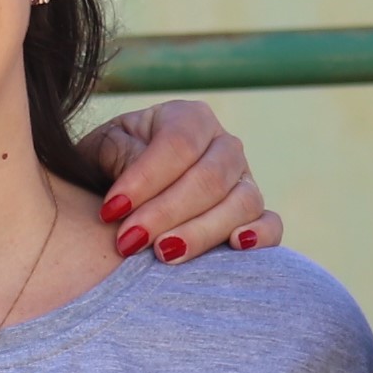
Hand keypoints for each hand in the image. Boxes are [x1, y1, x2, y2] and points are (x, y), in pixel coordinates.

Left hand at [78, 99, 277, 263]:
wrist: (114, 197)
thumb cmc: (105, 168)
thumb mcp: (101, 150)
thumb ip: (119, 154)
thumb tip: (138, 173)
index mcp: (189, 119)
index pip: (178, 144)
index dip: (146, 178)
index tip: (110, 210)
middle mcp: (223, 146)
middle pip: (210, 178)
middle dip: (166, 213)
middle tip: (128, 242)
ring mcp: (245, 181)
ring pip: (241, 203)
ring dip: (201, 232)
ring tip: (163, 254)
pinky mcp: (255, 217)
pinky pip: (271, 225)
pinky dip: (261, 236)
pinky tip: (236, 246)